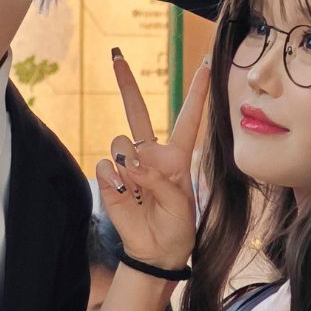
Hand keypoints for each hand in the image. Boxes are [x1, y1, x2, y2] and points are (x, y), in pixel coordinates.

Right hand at [94, 52, 209, 269]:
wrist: (157, 252)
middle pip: (137, 112)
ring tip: (138, 187)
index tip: (204, 66)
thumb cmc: (177, 227)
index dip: (197, 93)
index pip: (187, 119)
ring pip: (120, 142)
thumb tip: (131, 165)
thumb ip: (160, 180)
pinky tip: (122, 192)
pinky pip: (105, 165)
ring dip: (128, 161)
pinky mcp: (111, 180)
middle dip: (126, 84)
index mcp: (177, 157)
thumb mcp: (181, 203)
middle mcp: (151, 155)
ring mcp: (128, 166)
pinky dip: (113, 177)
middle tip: (116, 58)